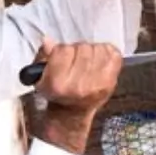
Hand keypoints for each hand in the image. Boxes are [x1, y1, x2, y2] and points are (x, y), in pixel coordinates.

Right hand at [29, 38, 122, 153]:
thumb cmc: (56, 92)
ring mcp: (97, 85)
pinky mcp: (111, 82)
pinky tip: (100, 60)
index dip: (62, 50)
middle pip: (82, 48)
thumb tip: (48, 41)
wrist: (72, 113)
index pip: (63, 50)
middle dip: (78, 50)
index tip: (61, 58)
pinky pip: (114, 55)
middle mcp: (78, 86)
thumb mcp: (41, 76)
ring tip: (87, 61)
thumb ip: (43, 56)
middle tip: (75, 59)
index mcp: (58, 84)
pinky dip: (108, 53)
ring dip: (92, 51)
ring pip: (98, 49)